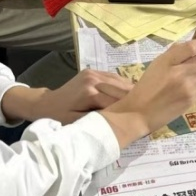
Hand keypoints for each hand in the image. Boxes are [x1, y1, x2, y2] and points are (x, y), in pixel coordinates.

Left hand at [2, 70, 133, 125]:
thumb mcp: (79, 124)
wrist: (46, 103)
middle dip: (135, 99)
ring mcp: (94, 73)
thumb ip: (99, 120)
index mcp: (90, 93)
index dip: (131, 109)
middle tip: (150, 108)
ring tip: (144, 101)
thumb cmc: (60, 117)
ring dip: (132, 91)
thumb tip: (120, 123)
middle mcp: (94, 79)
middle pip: (122, 89)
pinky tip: (132, 93)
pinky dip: (123, 85)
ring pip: (120, 81)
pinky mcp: (93, 72)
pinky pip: (114, 77)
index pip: (117, 101)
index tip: (143, 116)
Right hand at [102, 40, 195, 146]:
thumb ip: (173, 53)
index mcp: (168, 62)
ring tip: (194, 73)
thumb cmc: (146, 87)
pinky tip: (190, 84)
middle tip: (194, 60)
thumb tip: (189, 46)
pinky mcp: (192, 100)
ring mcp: (188, 89)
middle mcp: (181, 74)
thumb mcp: (155, 65)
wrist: (140, 114)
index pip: (192, 47)